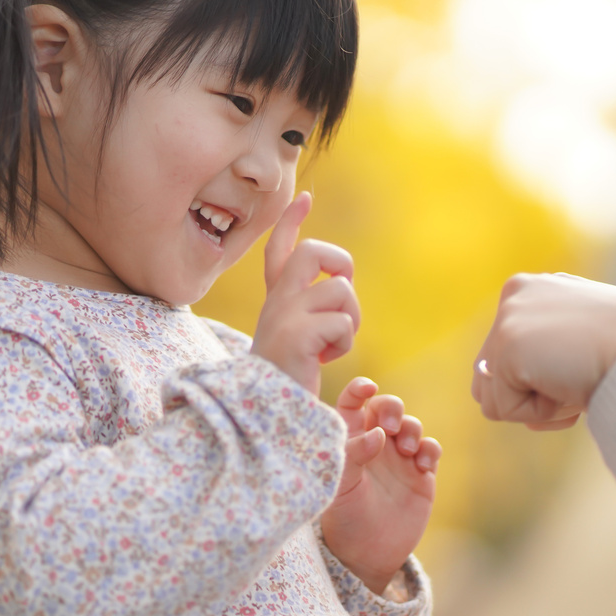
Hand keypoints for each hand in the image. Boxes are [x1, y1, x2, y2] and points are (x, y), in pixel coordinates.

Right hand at [251, 193, 358, 394]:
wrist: (264, 418)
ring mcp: (284, 316)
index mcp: (276, 304)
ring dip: (351, 316)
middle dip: (341, 263)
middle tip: (343, 291)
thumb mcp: (295, 342)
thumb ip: (310, 315)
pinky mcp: (296, 335)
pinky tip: (326, 359)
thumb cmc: (286, 386)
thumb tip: (338, 285)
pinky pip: (341, 320)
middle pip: (312, 252)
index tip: (306, 197)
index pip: (280, 251)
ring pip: (338, 288)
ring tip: (335, 343)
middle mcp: (276, 304)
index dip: (292, 222)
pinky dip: (344, 340)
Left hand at [320, 377, 438, 595]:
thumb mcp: (340, 488)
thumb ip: (353, 456)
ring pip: (411, 425)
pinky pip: (431, 448)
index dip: (359, 389)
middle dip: (392, 408)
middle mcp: (373, 443)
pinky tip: (422, 465)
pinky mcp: (420, 474)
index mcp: (348, 440)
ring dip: (412, 429)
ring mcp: (398, 457)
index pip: (352, 403)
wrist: (368, 554)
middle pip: (387, 408)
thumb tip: (377, 434)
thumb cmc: (345, 518)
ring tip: (407, 450)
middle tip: (391, 425)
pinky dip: (430, 450)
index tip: (368, 387)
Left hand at [472, 273, 615, 429]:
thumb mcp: (582, 349)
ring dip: (536, 405)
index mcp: (535, 290)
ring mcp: (508, 316)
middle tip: (579, 377)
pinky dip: (540, 412)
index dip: (541, 383)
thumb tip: (497, 407)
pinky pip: (503, 410)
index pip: (508, 357)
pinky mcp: (507, 344)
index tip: (583, 367)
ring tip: (574, 379)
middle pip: (491, 378)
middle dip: (533, 395)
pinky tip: (571, 383)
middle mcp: (515, 295)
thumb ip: (542, 364)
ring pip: (492, 396)